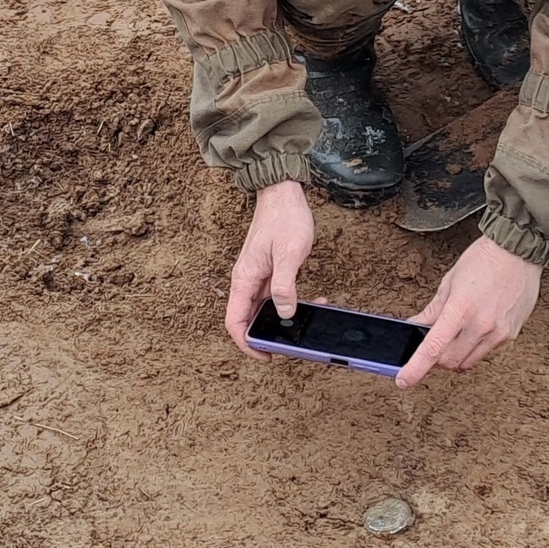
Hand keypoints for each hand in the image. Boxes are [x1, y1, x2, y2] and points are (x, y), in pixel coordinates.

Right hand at [224, 181, 314, 356]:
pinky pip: (277, 296)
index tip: (265, 355)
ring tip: (308, 322)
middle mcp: (247, 280)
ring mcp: (259, 276)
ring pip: (265, 309)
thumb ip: (284, 285)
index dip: (246, 343)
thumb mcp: (289, 253)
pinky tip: (313, 302)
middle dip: (268, 335)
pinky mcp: (271, 271)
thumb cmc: (283, 217)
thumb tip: (283, 313)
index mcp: (244, 279)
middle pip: (249, 319)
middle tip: (292, 344)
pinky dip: (292, 303)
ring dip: (284, 320)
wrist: (283, 192)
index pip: (235, 321)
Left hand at [397, 237, 541, 386]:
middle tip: (433, 345)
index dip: (415, 368)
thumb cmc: (484, 260)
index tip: (403, 380)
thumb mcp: (449, 282)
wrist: (519, 251)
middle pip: (449, 361)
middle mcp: (481, 325)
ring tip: (455, 335)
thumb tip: (415, 327)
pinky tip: (476, 327)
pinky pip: (486, 351)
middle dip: (436, 359)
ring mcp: (498, 332)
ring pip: (468, 362)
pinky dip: (475, 347)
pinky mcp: (510, 335)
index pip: (433, 348)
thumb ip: (432, 311)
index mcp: (460, 309)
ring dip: (456, 356)